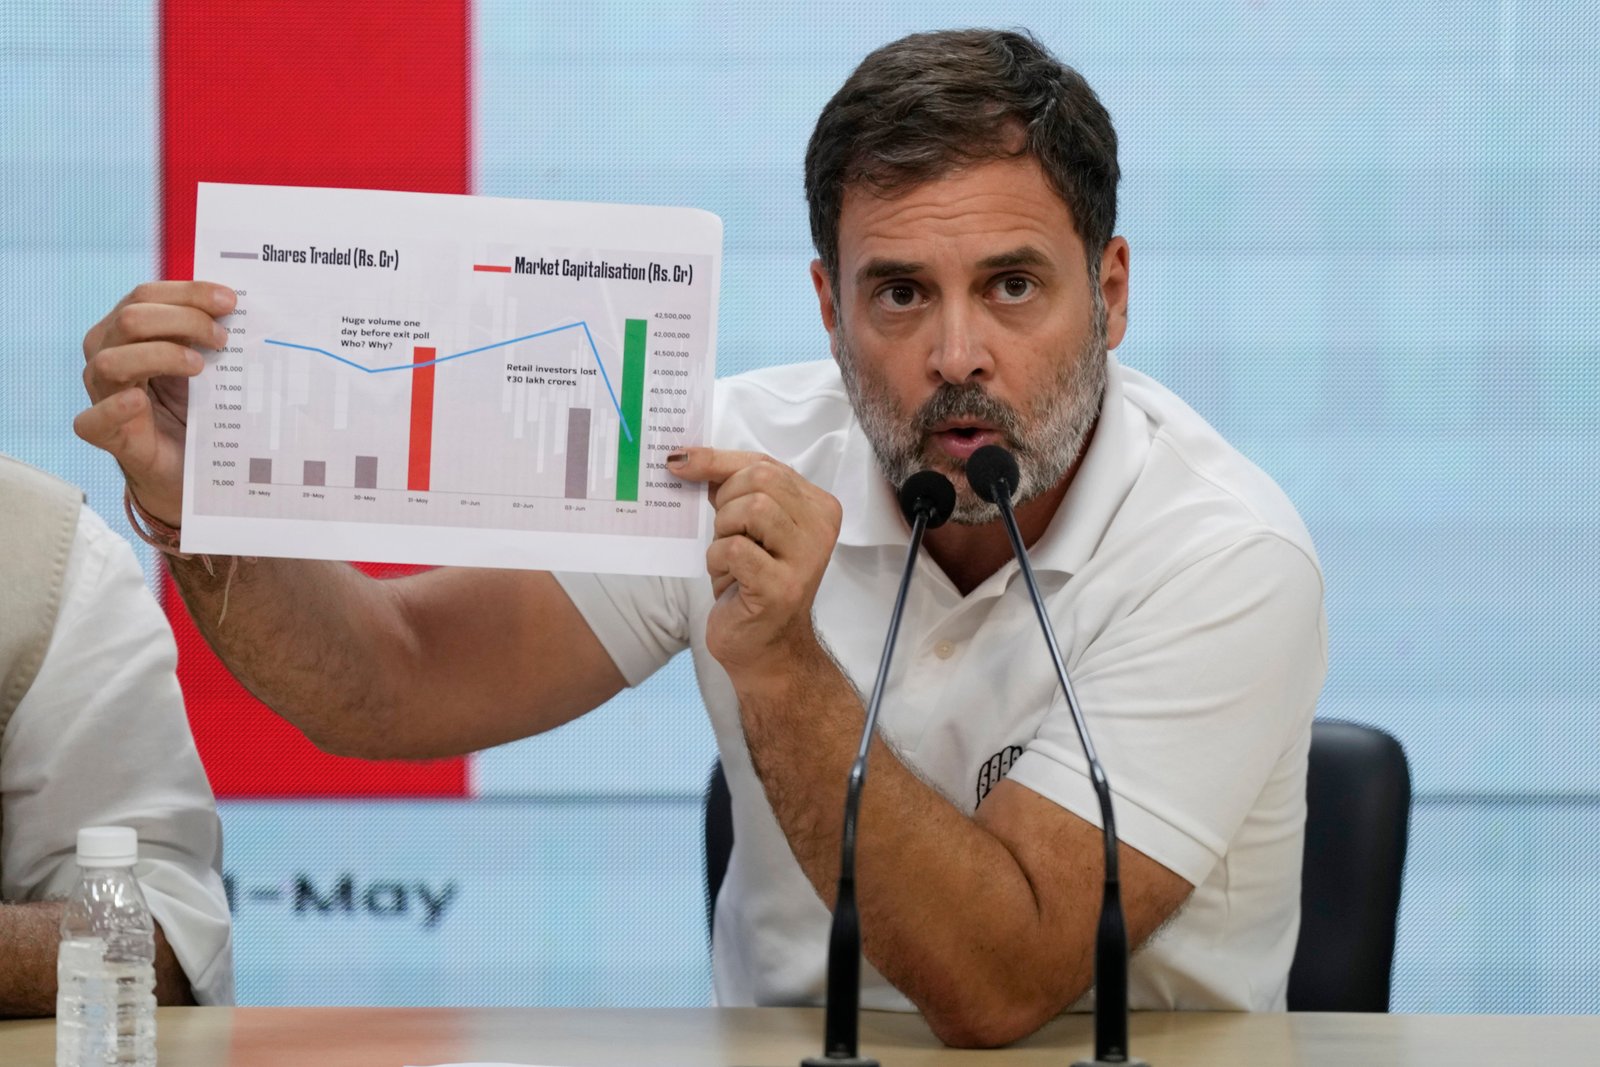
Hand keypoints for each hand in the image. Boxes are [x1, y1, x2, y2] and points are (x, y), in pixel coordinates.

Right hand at [74, 281, 235, 525]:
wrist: (186, 462)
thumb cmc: (192, 404)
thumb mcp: (204, 363)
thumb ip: (210, 334)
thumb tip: (240, 306)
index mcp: (126, 330)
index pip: (146, 295)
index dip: (188, 293)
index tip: (230, 300)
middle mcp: (106, 354)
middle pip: (131, 319)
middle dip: (183, 320)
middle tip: (222, 339)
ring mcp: (101, 393)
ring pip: (113, 360)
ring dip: (160, 356)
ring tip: (199, 366)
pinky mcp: (104, 433)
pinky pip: (92, 419)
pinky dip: (115, 408)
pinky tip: (138, 401)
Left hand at [668, 447, 842, 680]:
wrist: (767, 647)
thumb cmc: (752, 582)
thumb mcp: (747, 527)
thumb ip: (733, 489)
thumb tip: (687, 458)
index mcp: (818, 506)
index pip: (766, 463)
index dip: (718, 460)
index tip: (680, 461)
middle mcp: (821, 528)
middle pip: (760, 479)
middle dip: (725, 502)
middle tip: (723, 533)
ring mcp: (806, 558)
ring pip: (751, 509)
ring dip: (723, 533)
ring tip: (729, 560)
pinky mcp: (783, 587)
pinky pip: (735, 549)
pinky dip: (718, 561)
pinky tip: (729, 581)